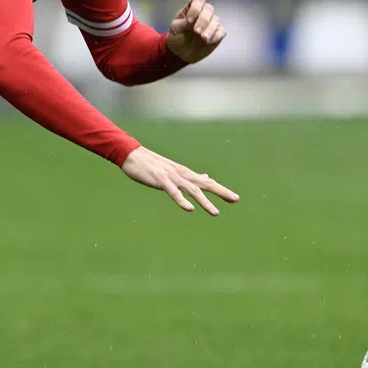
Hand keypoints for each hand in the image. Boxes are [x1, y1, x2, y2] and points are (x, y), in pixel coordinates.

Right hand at [120, 146, 239, 215]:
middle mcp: (181, 174)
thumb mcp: (171, 169)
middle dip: (220, 192)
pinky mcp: (160, 180)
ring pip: (192, 190)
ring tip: (215, 212)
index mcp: (183, 173)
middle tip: (235, 199)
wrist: (131, 154)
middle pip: (204, 184)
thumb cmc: (149, 163)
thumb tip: (205, 176)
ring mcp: (171, 177)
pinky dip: (182, 200)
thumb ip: (187, 175)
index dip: (220, 189)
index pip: (205, 181)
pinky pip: (173, 192)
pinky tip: (189, 209)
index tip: (234, 198)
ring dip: (204, 201)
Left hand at [166, 0, 226, 63]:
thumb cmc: (176, 37)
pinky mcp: (217, 34)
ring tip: (203, 39)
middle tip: (196, 31)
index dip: (196, 7)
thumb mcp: (176, 28)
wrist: (180, 52)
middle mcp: (202, 14)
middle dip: (203, 20)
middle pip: (209, 8)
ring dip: (210, 29)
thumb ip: (185, 22)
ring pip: (216, 20)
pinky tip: (208, 42)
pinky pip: (222, 31)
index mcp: (191, 9)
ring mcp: (211, 23)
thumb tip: (195, 21)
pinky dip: (216, 36)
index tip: (189, 20)